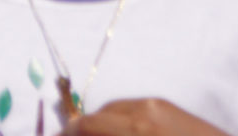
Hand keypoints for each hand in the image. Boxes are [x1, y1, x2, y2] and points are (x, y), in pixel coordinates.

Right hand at [64, 100, 229, 135]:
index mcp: (137, 129)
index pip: (87, 125)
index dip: (67, 135)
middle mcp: (145, 110)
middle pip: (98, 115)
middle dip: (83, 131)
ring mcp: (159, 105)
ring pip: (115, 110)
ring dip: (102, 126)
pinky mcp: (170, 106)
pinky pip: (134, 109)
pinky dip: (121, 122)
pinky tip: (125, 134)